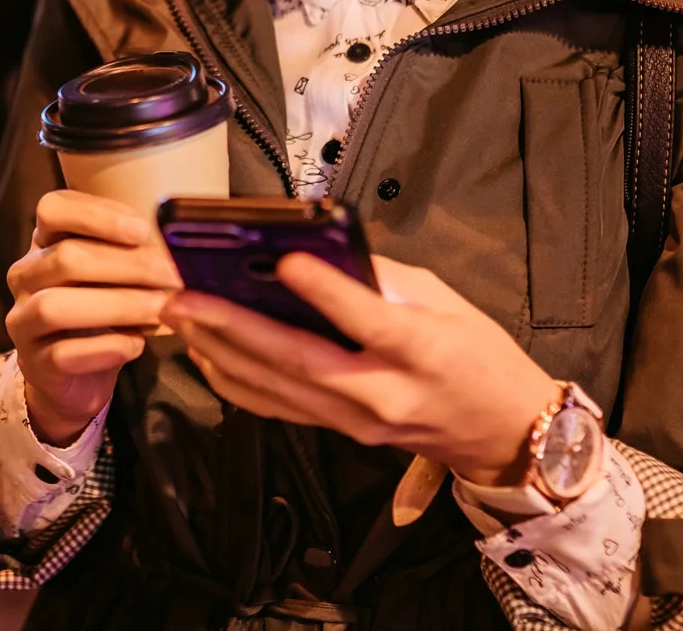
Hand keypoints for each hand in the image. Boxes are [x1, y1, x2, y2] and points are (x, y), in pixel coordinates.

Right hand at [3, 189, 183, 447]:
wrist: (80, 376)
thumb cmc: (105, 313)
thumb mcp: (116, 275)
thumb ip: (134, 253)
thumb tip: (179, 247)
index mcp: (46, 242)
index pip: (53, 209)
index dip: (96, 215)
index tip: (142, 230)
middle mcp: (26, 276)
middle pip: (66, 258)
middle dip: (128, 265)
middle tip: (173, 276)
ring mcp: (23, 321)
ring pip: (56, 306)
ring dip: (118, 305)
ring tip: (160, 310)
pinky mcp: (33, 364)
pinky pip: (62, 354)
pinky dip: (105, 347)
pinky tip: (136, 345)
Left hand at [161, 254, 557, 487]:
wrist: (502, 433)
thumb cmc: (479, 357)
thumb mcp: (447, 301)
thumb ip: (384, 277)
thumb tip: (322, 250)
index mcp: (420, 352)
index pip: (365, 318)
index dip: (323, 290)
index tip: (283, 258)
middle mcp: (382, 393)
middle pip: (298, 361)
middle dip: (233, 327)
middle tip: (184, 296)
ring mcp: (356, 420)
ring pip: (276, 388)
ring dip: (220, 353)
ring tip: (180, 317)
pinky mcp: (340, 432)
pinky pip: (278, 408)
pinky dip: (235, 382)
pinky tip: (206, 353)